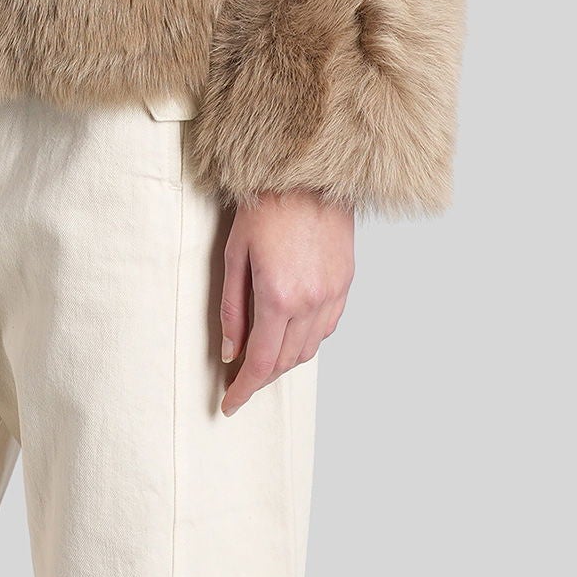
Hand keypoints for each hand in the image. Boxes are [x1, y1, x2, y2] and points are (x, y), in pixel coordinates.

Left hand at [218, 188, 353, 414]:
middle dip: (262, 376)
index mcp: (278, 296)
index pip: (262, 362)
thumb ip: (232, 308)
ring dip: (286, 359)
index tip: (230, 404)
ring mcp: (333, 293)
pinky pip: (328, 327)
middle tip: (240, 378)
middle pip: (287, 361)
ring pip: (310, 348)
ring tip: (263, 355)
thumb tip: (230, 352)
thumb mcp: (234, 255)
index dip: (244, 389)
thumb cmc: (264, 206)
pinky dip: (309, 339)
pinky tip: (292, 332)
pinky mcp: (346, 282)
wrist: (307, 173)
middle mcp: (311, 301)